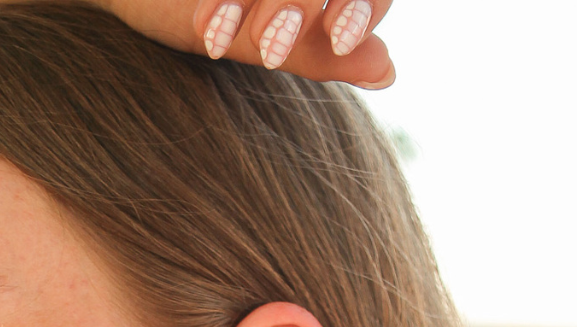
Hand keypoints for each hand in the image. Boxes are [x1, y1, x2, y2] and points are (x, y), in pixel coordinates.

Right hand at [104, 0, 394, 85]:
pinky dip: (227, 2)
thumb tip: (388, 70)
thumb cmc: (188, 8)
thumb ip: (321, 53)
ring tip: (229, 39)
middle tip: (272, 48)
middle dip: (301, 6)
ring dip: (277, 2)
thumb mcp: (258, 39)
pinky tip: (213, 27)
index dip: (361, 4)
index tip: (340, 38)